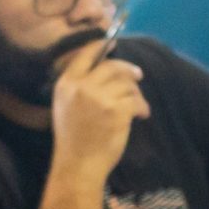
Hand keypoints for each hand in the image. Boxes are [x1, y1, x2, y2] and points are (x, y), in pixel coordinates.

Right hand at [48, 35, 147, 178]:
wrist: (78, 165)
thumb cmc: (73, 139)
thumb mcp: (65, 106)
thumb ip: (79, 86)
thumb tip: (105, 69)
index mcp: (66, 84)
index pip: (85, 55)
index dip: (100, 46)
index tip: (113, 43)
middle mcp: (81, 86)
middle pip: (112, 67)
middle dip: (128, 70)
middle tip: (138, 75)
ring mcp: (99, 98)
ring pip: (127, 84)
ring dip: (136, 93)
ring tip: (138, 106)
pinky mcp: (116, 111)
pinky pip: (136, 100)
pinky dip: (142, 107)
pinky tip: (142, 115)